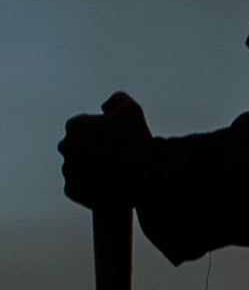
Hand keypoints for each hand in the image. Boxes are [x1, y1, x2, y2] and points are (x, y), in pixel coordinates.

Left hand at [61, 93, 149, 211]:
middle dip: (93, 149)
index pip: (85, 126)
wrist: (141, 176)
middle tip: (117, 156)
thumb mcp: (133, 110)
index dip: (104, 131)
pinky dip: (90, 187)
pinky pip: (79, 187)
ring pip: (79, 167)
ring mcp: (67, 169)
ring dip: (92, 168)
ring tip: (116, 172)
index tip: (119, 139)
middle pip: (79, 146)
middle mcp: (65, 146)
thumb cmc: (137, 141)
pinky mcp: (71, 189)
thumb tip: (106, 105)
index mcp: (75, 125)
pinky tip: (109, 185)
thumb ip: (117, 99)